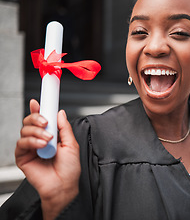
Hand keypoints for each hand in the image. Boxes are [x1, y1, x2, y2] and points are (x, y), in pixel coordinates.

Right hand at [15, 99, 80, 219]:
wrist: (64, 186)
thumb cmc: (69, 169)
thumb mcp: (72, 144)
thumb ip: (65, 128)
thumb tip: (60, 113)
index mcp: (51, 135)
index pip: (42, 119)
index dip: (39, 109)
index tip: (39, 101)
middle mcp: (39, 140)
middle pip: (30, 121)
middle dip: (37, 118)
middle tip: (46, 122)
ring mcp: (31, 148)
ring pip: (25, 130)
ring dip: (37, 132)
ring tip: (48, 139)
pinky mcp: (23, 157)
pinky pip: (21, 143)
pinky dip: (31, 141)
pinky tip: (41, 145)